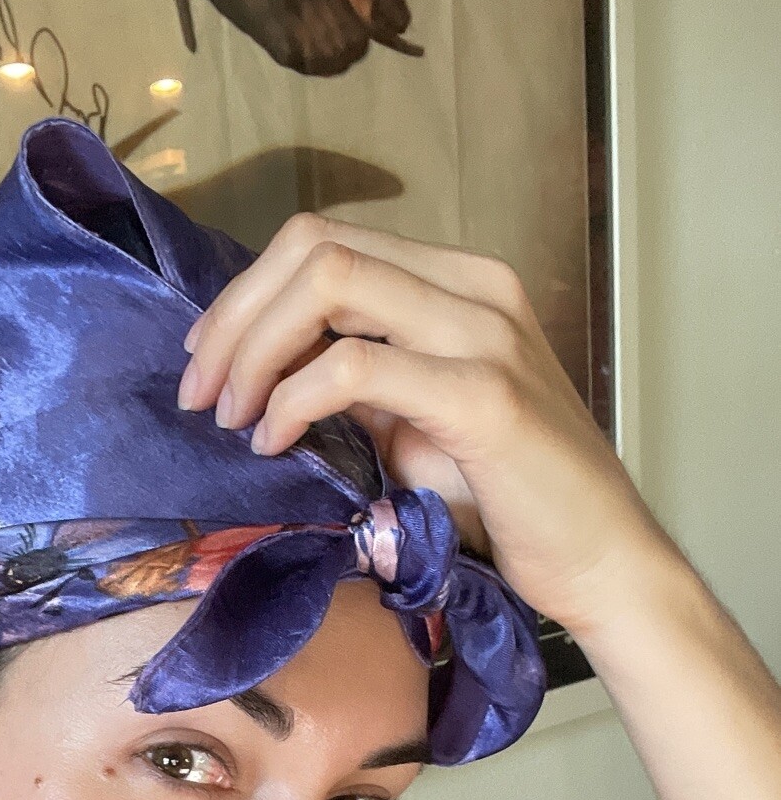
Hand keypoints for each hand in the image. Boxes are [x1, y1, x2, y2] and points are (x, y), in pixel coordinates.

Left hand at [177, 212, 671, 633]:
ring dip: (255, 351)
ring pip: (330, 283)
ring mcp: (485, 335)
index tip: (208, 362)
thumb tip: (264, 366)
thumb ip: (355, 378)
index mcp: (457, 281)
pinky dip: (295, 400)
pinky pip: (358, 367)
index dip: (246, 294)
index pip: (325, 241)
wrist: (599, 559)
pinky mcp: (485, 398)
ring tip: (232, 417)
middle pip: (315, 246)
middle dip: (235, 318)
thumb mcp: (413, 420)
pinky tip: (276, 443)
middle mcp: (474, 288)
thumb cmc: (505, 501)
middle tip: (201, 394)